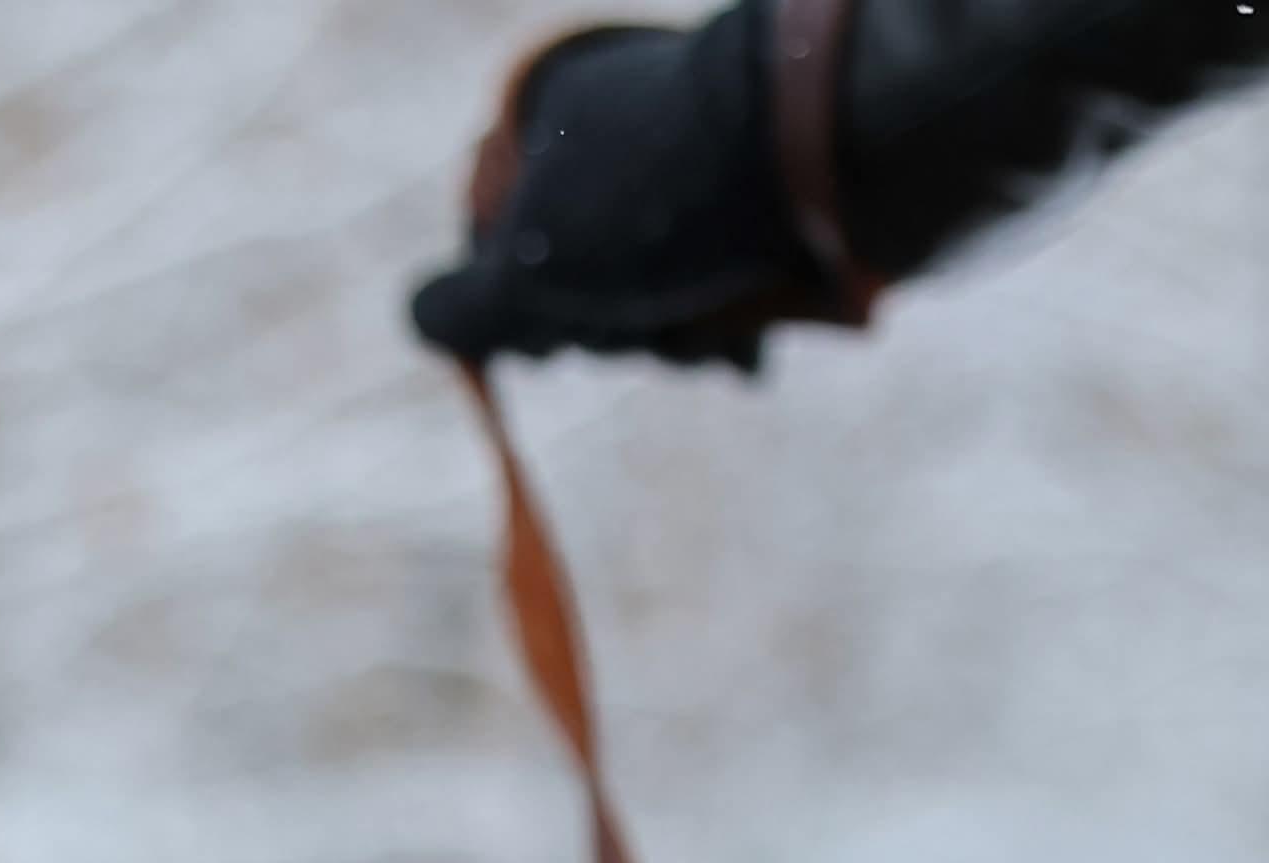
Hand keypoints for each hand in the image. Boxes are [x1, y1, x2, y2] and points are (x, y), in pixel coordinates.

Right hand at [412, 12, 821, 368]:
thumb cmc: (667, 206)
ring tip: (715, 309)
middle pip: (585, 288)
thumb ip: (466, 306)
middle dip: (616, 328)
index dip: (523, 309)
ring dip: (681, 337)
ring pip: (661, 304)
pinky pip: (731, 298)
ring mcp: (696, 174)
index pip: (499, 253)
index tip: (555, 322)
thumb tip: (429, 324)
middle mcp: (621, 137)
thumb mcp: (533, 268)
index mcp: (550, 118)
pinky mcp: (769, 214)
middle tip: (644, 306)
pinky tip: (754, 334)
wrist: (839, 160)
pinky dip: (736, 329)